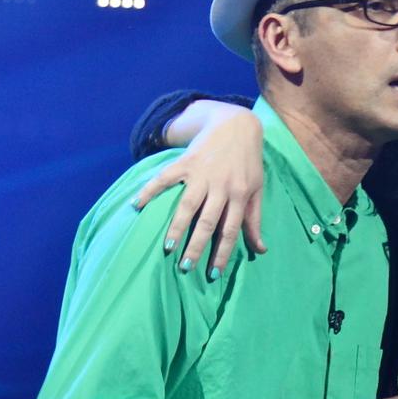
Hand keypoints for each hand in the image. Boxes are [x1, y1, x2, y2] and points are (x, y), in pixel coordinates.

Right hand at [133, 101, 266, 275]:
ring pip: (187, 204)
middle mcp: (221, 186)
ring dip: (177, 227)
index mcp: (239, 195)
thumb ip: (254, 220)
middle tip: (185, 267)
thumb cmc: (248, 162)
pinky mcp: (186, 161)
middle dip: (196, 245)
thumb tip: (260, 249)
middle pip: (208, 221)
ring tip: (167, 247)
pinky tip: (136, 204)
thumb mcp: (256, 190)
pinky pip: (165, 177)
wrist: (236, 125)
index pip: (230, 230)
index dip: (222, 253)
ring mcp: (202, 173)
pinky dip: (150, 189)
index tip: (213, 274)